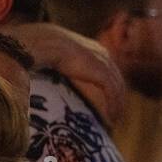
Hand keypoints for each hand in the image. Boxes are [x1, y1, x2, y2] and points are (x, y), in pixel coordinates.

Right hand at [7, 23, 125, 125]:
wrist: (44, 43)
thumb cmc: (42, 47)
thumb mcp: (57, 55)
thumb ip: (62, 64)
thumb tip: (49, 74)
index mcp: (92, 48)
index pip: (107, 68)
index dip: (109, 84)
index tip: (109, 98)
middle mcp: (102, 54)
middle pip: (116, 78)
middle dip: (118, 96)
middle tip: (116, 113)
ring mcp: (103, 62)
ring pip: (117, 87)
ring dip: (117, 104)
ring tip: (115, 119)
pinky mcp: (102, 72)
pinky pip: (112, 91)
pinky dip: (113, 104)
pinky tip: (111, 116)